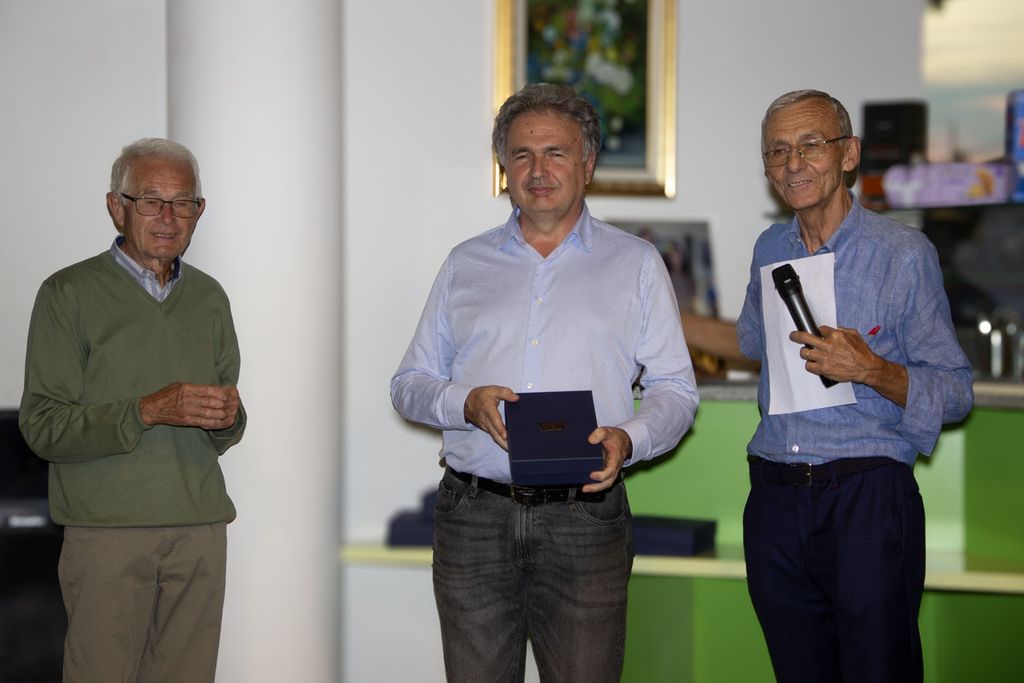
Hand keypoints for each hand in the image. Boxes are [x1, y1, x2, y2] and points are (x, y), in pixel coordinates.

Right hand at [140, 382, 240, 429]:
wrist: (152, 409)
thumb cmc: (166, 395)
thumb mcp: (179, 385)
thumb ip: (194, 387)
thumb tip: (211, 389)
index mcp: (187, 388)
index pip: (208, 390)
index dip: (220, 393)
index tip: (227, 394)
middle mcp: (188, 399)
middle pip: (211, 402)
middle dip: (222, 403)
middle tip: (229, 404)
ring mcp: (187, 411)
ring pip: (209, 413)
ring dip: (220, 413)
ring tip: (225, 412)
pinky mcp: (186, 420)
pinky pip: (203, 422)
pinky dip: (212, 422)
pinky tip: (219, 421)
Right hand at [464, 385, 518, 450]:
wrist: (467, 402)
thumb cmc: (481, 396)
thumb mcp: (492, 390)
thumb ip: (505, 393)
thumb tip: (516, 398)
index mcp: (488, 409)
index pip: (494, 420)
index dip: (500, 428)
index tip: (505, 435)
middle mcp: (487, 421)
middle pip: (495, 435)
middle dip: (504, 443)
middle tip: (514, 449)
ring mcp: (486, 427)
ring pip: (495, 437)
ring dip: (504, 444)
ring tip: (515, 449)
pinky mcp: (487, 430)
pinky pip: (495, 436)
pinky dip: (502, 441)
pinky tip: (510, 444)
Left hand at [582, 426, 631, 492]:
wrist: (624, 441)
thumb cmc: (616, 438)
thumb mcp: (608, 432)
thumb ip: (599, 434)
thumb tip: (590, 440)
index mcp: (615, 459)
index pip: (610, 470)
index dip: (602, 475)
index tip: (592, 474)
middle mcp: (614, 467)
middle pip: (608, 482)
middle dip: (597, 487)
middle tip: (585, 488)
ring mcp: (611, 470)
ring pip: (606, 483)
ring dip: (595, 488)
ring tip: (584, 489)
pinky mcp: (607, 471)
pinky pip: (603, 481)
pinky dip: (595, 485)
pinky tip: (586, 484)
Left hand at [791, 326, 906, 406]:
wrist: (866, 368)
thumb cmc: (861, 352)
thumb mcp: (854, 334)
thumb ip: (841, 330)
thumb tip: (832, 329)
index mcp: (835, 335)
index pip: (818, 329)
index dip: (816, 332)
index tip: (815, 334)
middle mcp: (828, 345)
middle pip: (804, 337)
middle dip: (796, 336)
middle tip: (793, 336)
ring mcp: (824, 358)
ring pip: (804, 353)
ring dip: (805, 353)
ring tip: (809, 353)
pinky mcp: (823, 369)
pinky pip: (808, 366)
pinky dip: (810, 365)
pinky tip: (814, 363)